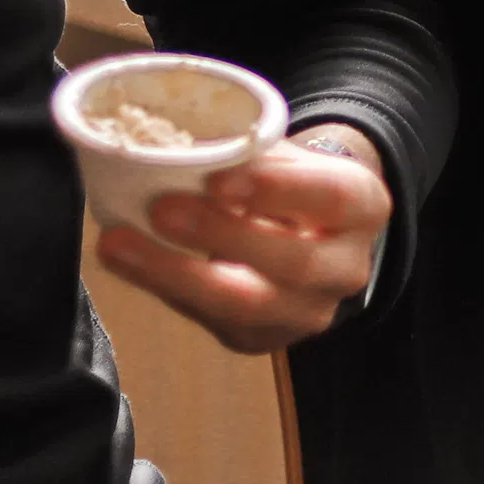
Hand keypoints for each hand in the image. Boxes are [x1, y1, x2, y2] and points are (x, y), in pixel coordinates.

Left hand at [95, 125, 389, 352]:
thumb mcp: (286, 154)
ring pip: (248, 306)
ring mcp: (307, 313)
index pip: (333, 198)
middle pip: (293, 262)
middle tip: (161, 208)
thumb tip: (178, 144)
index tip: (219, 177)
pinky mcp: (262, 339)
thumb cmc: (287, 182)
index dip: (277, 189)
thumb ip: (249, 151)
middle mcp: (347, 269)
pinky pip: (212, 320)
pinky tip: (128, 263)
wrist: (306, 233)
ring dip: (176, 274)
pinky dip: (165, 289)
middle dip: (222, 236)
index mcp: (364, 207)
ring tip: (119, 245)